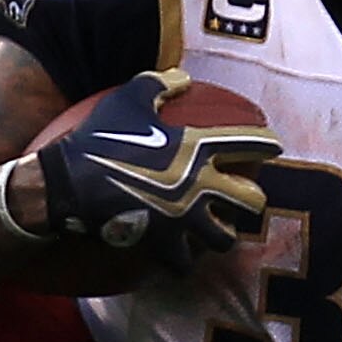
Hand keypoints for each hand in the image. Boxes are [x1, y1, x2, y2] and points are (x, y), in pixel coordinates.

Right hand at [32, 68, 280, 271]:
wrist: (68, 182)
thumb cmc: (100, 135)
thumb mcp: (130, 97)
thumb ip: (162, 84)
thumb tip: (183, 79)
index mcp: (198, 147)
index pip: (251, 145)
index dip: (269, 144)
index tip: (273, 147)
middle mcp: (200, 185)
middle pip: (252, 201)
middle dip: (251, 200)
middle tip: (242, 197)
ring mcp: (183, 219)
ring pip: (225, 239)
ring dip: (222, 234)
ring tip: (215, 230)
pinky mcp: (162, 244)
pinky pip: (185, 263)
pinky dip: (185, 260)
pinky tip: (181, 254)